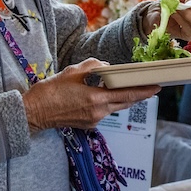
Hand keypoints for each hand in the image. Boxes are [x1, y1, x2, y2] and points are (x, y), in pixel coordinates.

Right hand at [22, 58, 157, 132]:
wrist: (34, 112)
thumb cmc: (50, 91)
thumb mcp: (72, 71)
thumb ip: (94, 66)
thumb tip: (107, 67)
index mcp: (95, 99)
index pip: (126, 95)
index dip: (144, 91)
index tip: (156, 87)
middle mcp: (98, 112)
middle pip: (125, 103)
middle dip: (139, 95)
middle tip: (151, 87)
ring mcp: (93, 120)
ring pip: (115, 107)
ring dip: (123, 98)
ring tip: (130, 88)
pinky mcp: (88, 124)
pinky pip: (104, 112)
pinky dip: (109, 103)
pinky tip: (107, 95)